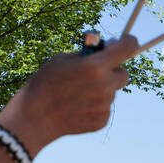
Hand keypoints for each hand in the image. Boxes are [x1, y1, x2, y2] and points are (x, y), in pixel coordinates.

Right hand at [0, 35, 135, 155]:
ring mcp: (105, 105)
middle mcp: (105, 85)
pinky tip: (77, 106)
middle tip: (97, 71)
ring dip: (101, 88)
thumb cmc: (45, 83)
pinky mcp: (102, 120)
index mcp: (96, 66)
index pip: (127, 48)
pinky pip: (105, 107)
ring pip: (112, 91)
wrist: (34, 117)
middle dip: (113, 70)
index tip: (128, 41)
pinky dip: (95, 104)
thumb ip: (87, 55)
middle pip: (124, 74)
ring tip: (77, 93)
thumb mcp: (62, 59)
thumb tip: (105, 50)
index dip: (129, 42)